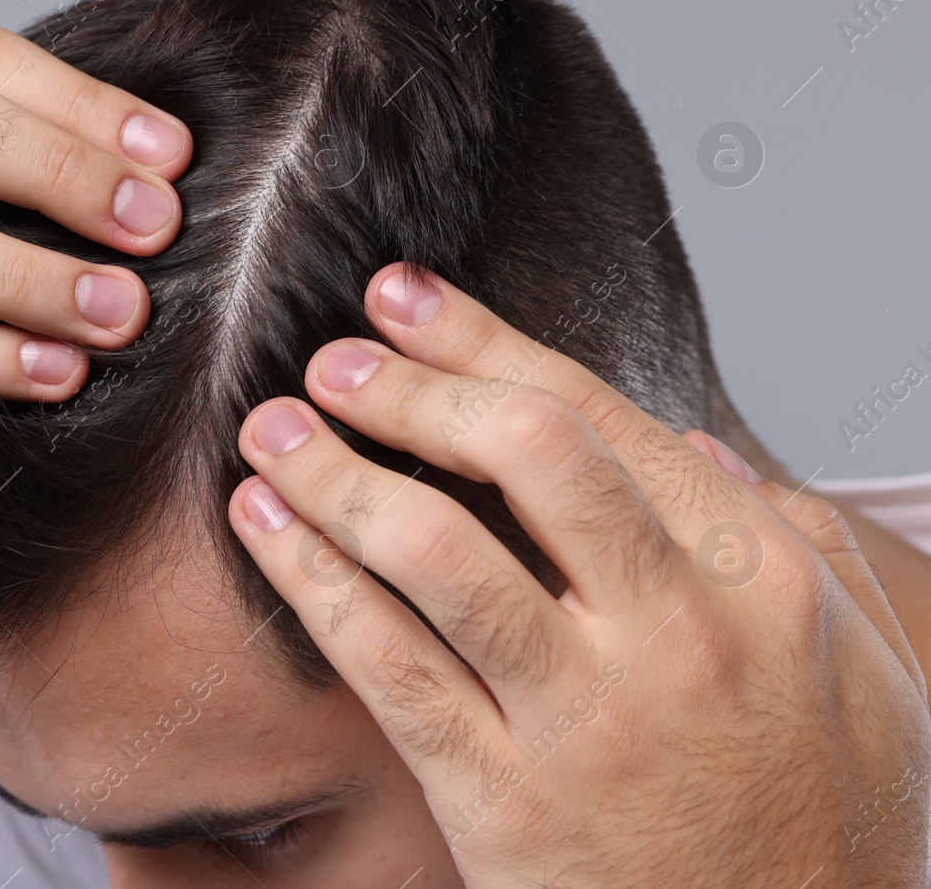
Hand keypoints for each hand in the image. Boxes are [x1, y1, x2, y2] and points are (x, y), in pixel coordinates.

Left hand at [229, 263, 930, 886]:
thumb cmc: (824, 826)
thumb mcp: (862, 675)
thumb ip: (795, 547)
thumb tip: (699, 449)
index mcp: (760, 577)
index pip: (599, 417)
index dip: (484, 342)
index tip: (405, 301)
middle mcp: (678, 631)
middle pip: (519, 453)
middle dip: (409, 389)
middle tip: (331, 360)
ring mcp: (589, 719)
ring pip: (436, 549)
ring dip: (334, 472)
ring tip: (270, 431)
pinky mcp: (507, 802)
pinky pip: (389, 665)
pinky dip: (314, 581)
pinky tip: (265, 529)